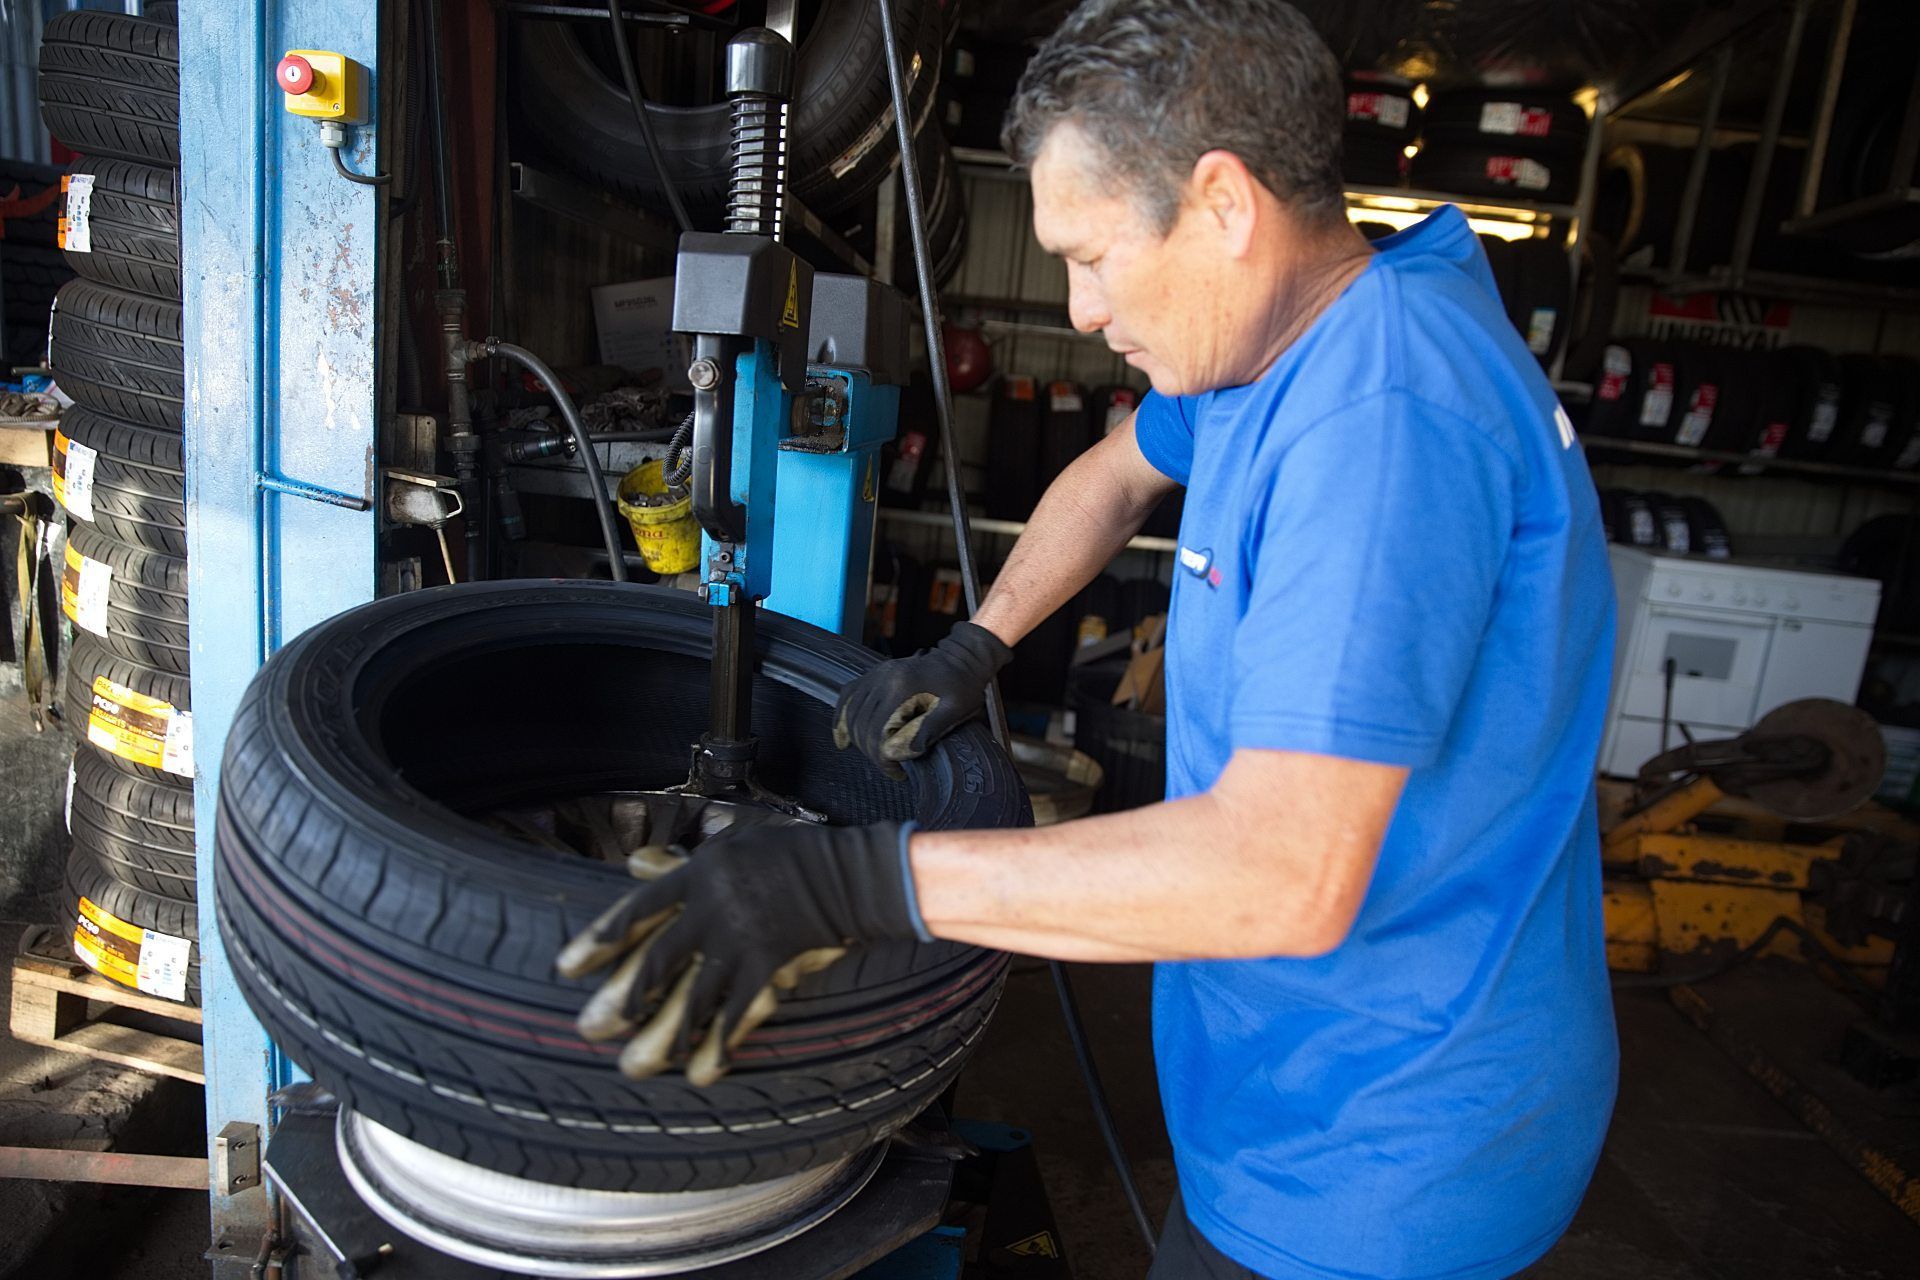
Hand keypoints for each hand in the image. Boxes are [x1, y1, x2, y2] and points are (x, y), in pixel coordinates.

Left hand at [555, 819, 921, 1085]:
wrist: (844, 873)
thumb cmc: (788, 852)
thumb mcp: (731, 842)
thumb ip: (679, 861)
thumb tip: (634, 864)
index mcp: (699, 876)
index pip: (640, 909)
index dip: (603, 937)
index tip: (570, 966)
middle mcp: (712, 911)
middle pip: (657, 960)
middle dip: (626, 997)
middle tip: (597, 1026)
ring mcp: (740, 942)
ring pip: (694, 995)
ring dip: (668, 1032)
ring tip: (643, 1062)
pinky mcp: (768, 966)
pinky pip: (739, 1010)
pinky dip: (722, 1041)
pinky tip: (706, 1068)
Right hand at [833, 621, 1011, 776]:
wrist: (961, 660)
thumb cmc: (961, 687)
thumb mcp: (954, 710)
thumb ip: (929, 730)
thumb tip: (901, 752)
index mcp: (901, 687)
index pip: (877, 733)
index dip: (883, 759)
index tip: (898, 773)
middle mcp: (882, 678)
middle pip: (862, 726)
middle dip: (873, 753)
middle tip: (890, 766)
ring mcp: (875, 674)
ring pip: (852, 715)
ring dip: (860, 741)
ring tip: (878, 755)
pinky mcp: (873, 675)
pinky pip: (848, 696)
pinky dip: (842, 718)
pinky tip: (842, 738)